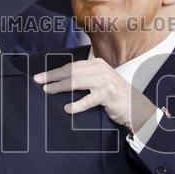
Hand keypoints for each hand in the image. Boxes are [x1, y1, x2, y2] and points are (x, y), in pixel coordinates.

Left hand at [34, 58, 156, 132]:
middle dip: (53, 77)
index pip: (72, 66)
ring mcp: (105, 81)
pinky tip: (67, 109)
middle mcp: (100, 70)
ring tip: (48, 91)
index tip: (40, 77)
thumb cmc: (115, 96)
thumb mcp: (100, 82)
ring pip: (77, 82)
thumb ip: (85, 79)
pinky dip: (77, 105)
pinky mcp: (108, 94)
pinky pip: (89, 100)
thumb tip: (61, 81)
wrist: (136, 107)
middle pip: (72, 72)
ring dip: (60, 87)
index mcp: (97, 64)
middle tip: (39, 81)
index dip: (55, 71)